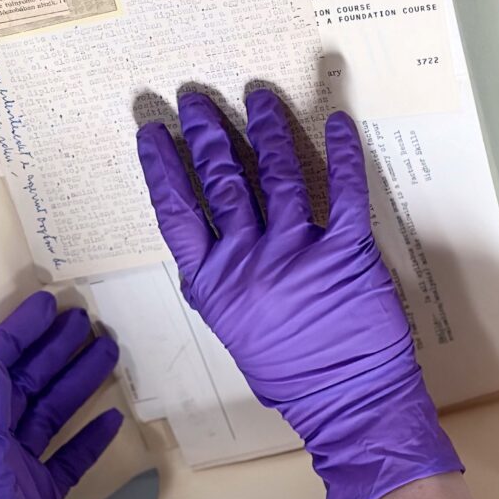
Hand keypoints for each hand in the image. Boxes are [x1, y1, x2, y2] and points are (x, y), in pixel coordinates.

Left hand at [0, 292, 122, 498]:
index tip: (44, 304)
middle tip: (86, 318)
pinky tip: (112, 416)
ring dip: (74, 381)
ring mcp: (18, 475)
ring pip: (47, 413)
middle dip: (49, 348)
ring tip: (108, 352)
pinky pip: (66, 455)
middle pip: (21, 384)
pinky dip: (87, 433)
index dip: (13, 335)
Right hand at [136, 89, 460, 498]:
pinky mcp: (346, 252)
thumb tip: (213, 239)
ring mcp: (298, 252)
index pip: (177, 212)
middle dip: (207, 134)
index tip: (152, 132)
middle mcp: (249, 260)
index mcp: (213, 283)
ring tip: (258, 97)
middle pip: (222, 181)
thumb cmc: (288, 373)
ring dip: (266, 129)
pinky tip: (337, 121)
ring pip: (277, 174)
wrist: (346, 401)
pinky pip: (345, 191)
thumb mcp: (231, 328)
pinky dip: (343, 152)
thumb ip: (219, 280)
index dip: (162, 167)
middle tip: (196, 99)